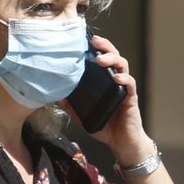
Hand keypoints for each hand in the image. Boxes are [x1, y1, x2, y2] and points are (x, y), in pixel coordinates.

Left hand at [76, 35, 155, 166]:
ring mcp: (124, 88)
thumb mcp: (82, 116)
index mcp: (104, 81)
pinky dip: (124, 78)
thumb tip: (53, 96)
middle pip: (113, 56)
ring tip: (101, 60)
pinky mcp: (131, 98)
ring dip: (112, 59)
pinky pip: (130, 84)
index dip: (95, 48)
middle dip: (105, 46)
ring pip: (122, 65)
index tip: (84, 40)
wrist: (122, 143)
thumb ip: (70, 106)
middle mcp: (115, 80)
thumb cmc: (105, 127)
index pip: (101, 59)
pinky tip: (117, 78)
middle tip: (95, 42)